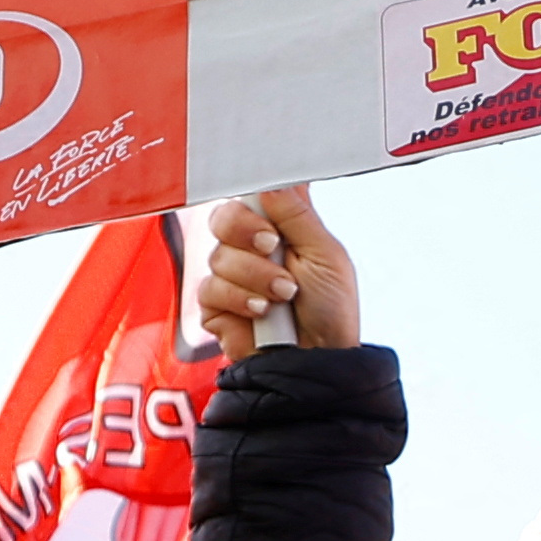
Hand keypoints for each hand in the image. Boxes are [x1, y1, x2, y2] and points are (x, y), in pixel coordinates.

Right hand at [196, 187, 359, 352]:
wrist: (319, 358)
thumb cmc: (330, 309)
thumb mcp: (325, 254)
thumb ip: (296, 214)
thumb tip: (269, 182)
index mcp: (280, 226)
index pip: (252, 192)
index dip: (253, 192)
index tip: (267, 200)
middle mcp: (250, 247)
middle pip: (223, 216)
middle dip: (246, 231)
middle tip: (273, 246)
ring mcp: (230, 275)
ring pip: (219, 256)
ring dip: (256, 276)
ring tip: (284, 295)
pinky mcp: (215, 305)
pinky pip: (210, 289)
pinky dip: (240, 299)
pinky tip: (262, 312)